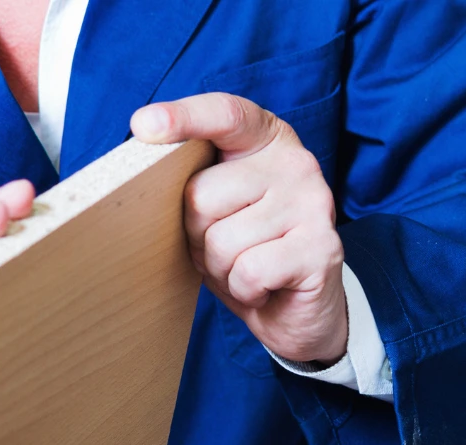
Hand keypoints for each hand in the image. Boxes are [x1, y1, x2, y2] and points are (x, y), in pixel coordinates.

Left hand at [131, 93, 346, 364]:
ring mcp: (314, 201)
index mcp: (263, 140)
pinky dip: (245, 290)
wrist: (295, 308)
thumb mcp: (213, 212)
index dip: (184, 117)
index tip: (143, 124)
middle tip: (224, 250)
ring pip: (222, 242)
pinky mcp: (322, 247)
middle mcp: (294, 161)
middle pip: (202, 196)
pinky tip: (264, 287)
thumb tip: (145, 184)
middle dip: (197, 236)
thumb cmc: (244, 252)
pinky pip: (249, 272)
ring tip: (245, 269)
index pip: (223, 115)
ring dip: (221, 270)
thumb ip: (192, 185)